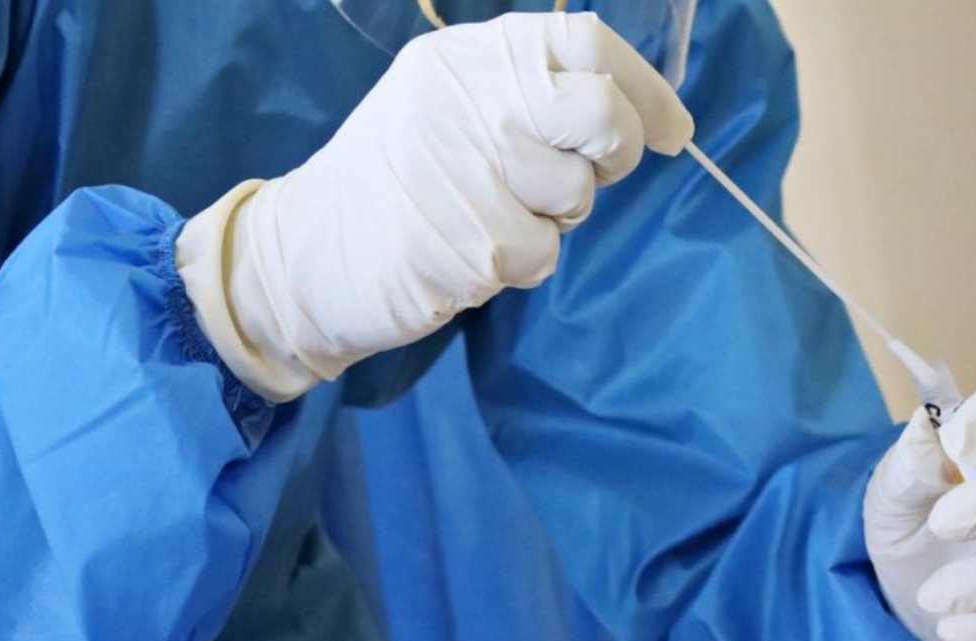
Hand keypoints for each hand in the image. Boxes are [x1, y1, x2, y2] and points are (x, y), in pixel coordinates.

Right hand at [178, 12, 692, 400]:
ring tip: (490, 215)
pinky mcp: (468, 240)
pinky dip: (520, 263)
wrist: (303, 254)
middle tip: (590, 176)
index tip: (671, 133)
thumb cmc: (394, 180)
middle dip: (615, 151)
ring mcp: (467, 169)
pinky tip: (469, 252)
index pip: (587, 42)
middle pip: (598, 111)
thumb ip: (528, 96)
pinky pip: (542, 254)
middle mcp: (470, 99)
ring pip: (575, 195)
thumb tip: (637, 119)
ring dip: (551, 218)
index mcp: (467, 57)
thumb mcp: (448, 106)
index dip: (645, 89)